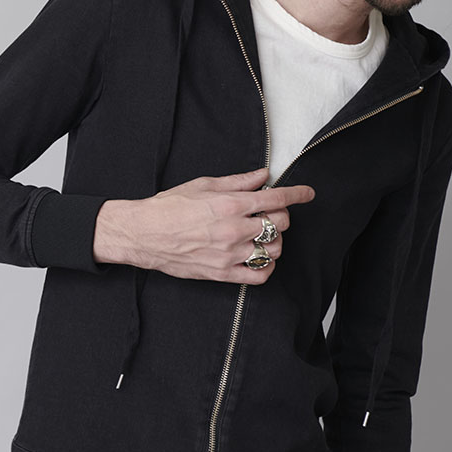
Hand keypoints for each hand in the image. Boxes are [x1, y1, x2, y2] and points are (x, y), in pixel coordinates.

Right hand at [93, 167, 315, 283]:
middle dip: (281, 216)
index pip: (276, 199)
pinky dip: (266, 267)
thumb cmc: (169, 207)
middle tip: (269, 214)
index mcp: (230, 204)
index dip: (298, 194)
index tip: (308, 193)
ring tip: (261, 235)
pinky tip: (258, 258)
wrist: (143, 233)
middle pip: (279, 224)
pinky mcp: (222, 273)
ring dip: (274, 241)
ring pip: (273, 250)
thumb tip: (263, 175)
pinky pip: (258, 276)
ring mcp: (229, 254)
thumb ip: (238, 181)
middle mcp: (233, 229)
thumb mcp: (204, 185)